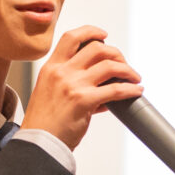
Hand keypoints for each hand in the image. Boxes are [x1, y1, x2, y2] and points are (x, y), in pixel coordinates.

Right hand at [21, 25, 142, 150]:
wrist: (38, 143)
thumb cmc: (45, 123)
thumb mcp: (50, 94)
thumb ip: (72, 84)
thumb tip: (102, 86)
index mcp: (51, 67)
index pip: (71, 37)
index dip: (91, 31)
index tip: (104, 34)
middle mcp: (61, 72)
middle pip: (97, 48)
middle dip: (116, 54)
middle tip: (124, 65)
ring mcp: (73, 85)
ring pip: (109, 66)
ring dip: (128, 70)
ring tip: (135, 78)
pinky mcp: (84, 101)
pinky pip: (115, 90)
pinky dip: (130, 89)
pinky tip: (136, 91)